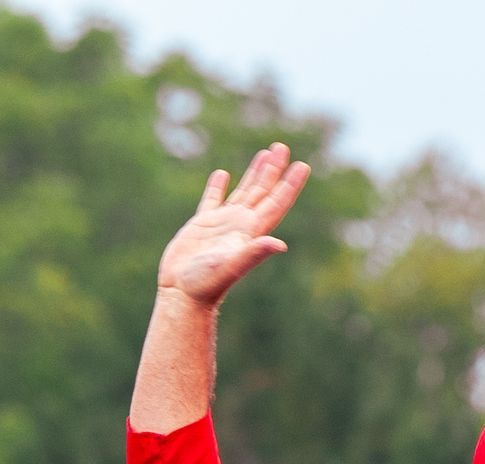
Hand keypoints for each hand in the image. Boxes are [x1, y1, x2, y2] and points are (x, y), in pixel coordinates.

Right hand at [156, 143, 309, 307]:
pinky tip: (222, 175)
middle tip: (283, 147)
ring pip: (243, 192)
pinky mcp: (201, 226)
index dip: (289, 185)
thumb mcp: (232, 265)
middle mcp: (240, 226)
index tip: (302, 165)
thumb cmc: (206, 284)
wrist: (182, 295)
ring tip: (265, 154)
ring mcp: (221, 225)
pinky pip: (213, 200)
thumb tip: (280, 245)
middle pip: (263, 192)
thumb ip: (254, 252)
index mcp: (250, 232)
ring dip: (255, 173)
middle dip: (274, 170)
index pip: (275, 203)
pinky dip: (218, 187)